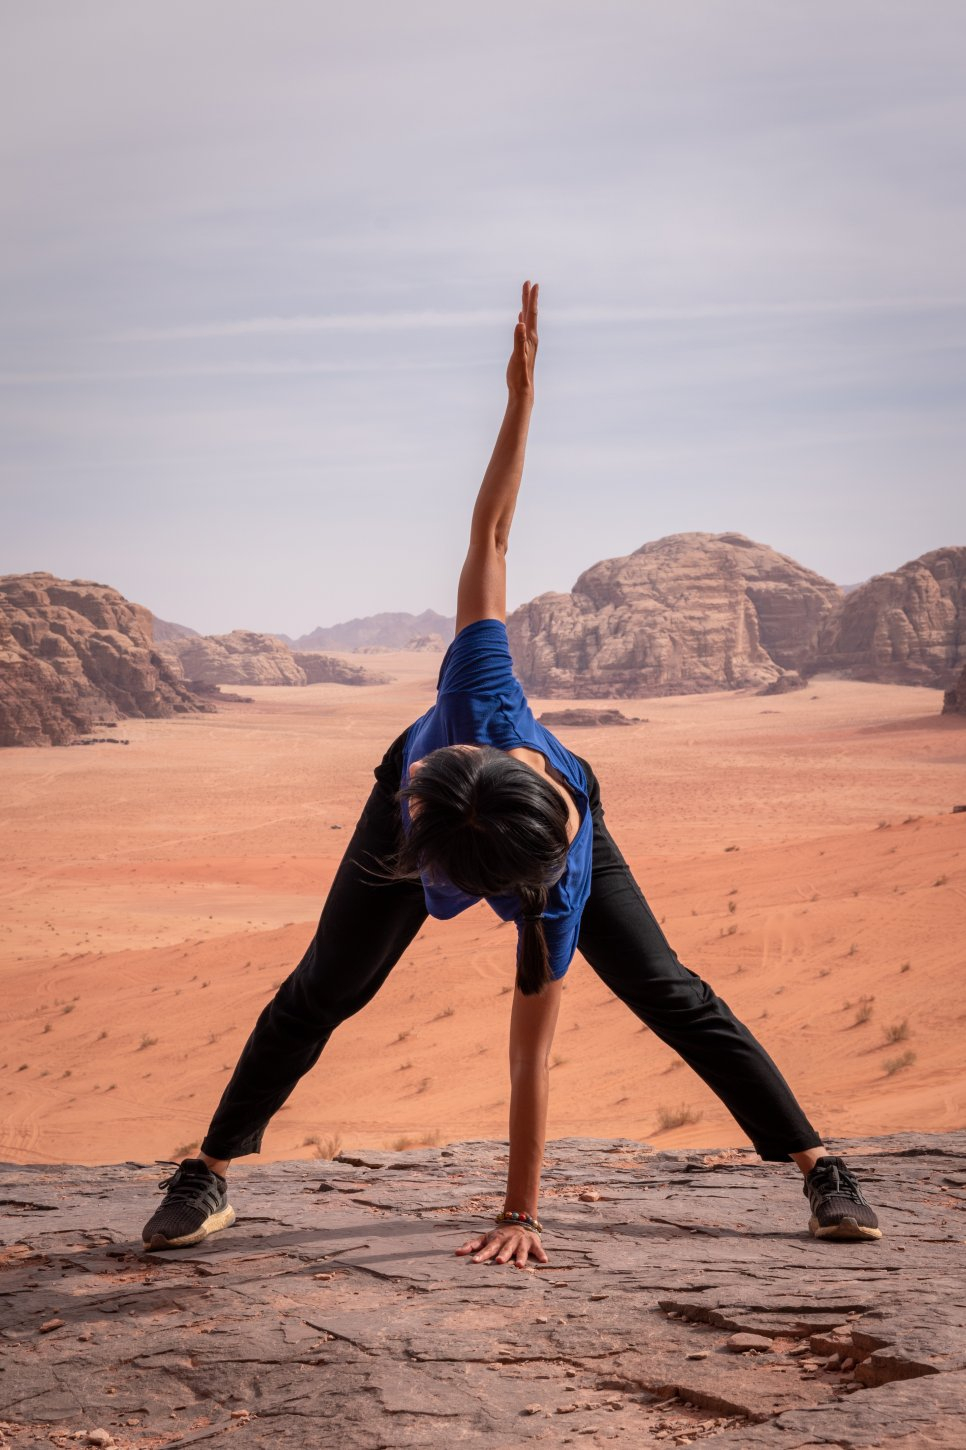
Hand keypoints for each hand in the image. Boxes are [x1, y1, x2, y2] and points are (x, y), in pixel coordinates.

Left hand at [455, 1223, 548, 1268]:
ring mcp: (521, 1241)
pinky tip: (545, 1261)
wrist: (519, 1220)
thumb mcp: (486, 1238)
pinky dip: (541, 1254)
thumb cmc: (499, 1235)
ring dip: (520, 1257)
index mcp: (496, 1240)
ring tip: (518, 1266)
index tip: (474, 1261)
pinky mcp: (533, 1243)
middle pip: (505, 1249)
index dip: (481, 1255)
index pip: (487, 1248)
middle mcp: (509, 1240)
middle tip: (498, 1262)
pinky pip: (538, 1249)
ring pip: (521, 1250)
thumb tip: (455, 1253)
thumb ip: (471, 1245)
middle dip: (502, 1254)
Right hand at [506, 279, 538, 396]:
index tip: (533, 284)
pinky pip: (524, 329)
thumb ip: (519, 340)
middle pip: (531, 314)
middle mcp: (531, 338)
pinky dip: (523, 321)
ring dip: (526, 307)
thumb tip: (519, 323)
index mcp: (530, 337)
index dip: (531, 299)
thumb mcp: (518, 356)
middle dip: (529, 298)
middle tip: (529, 283)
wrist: (523, 388)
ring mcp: (528, 342)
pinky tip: (521, 319)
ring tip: (525, 296)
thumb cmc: (520, 374)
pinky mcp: (524, 348)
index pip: (532, 314)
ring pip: (527, 320)